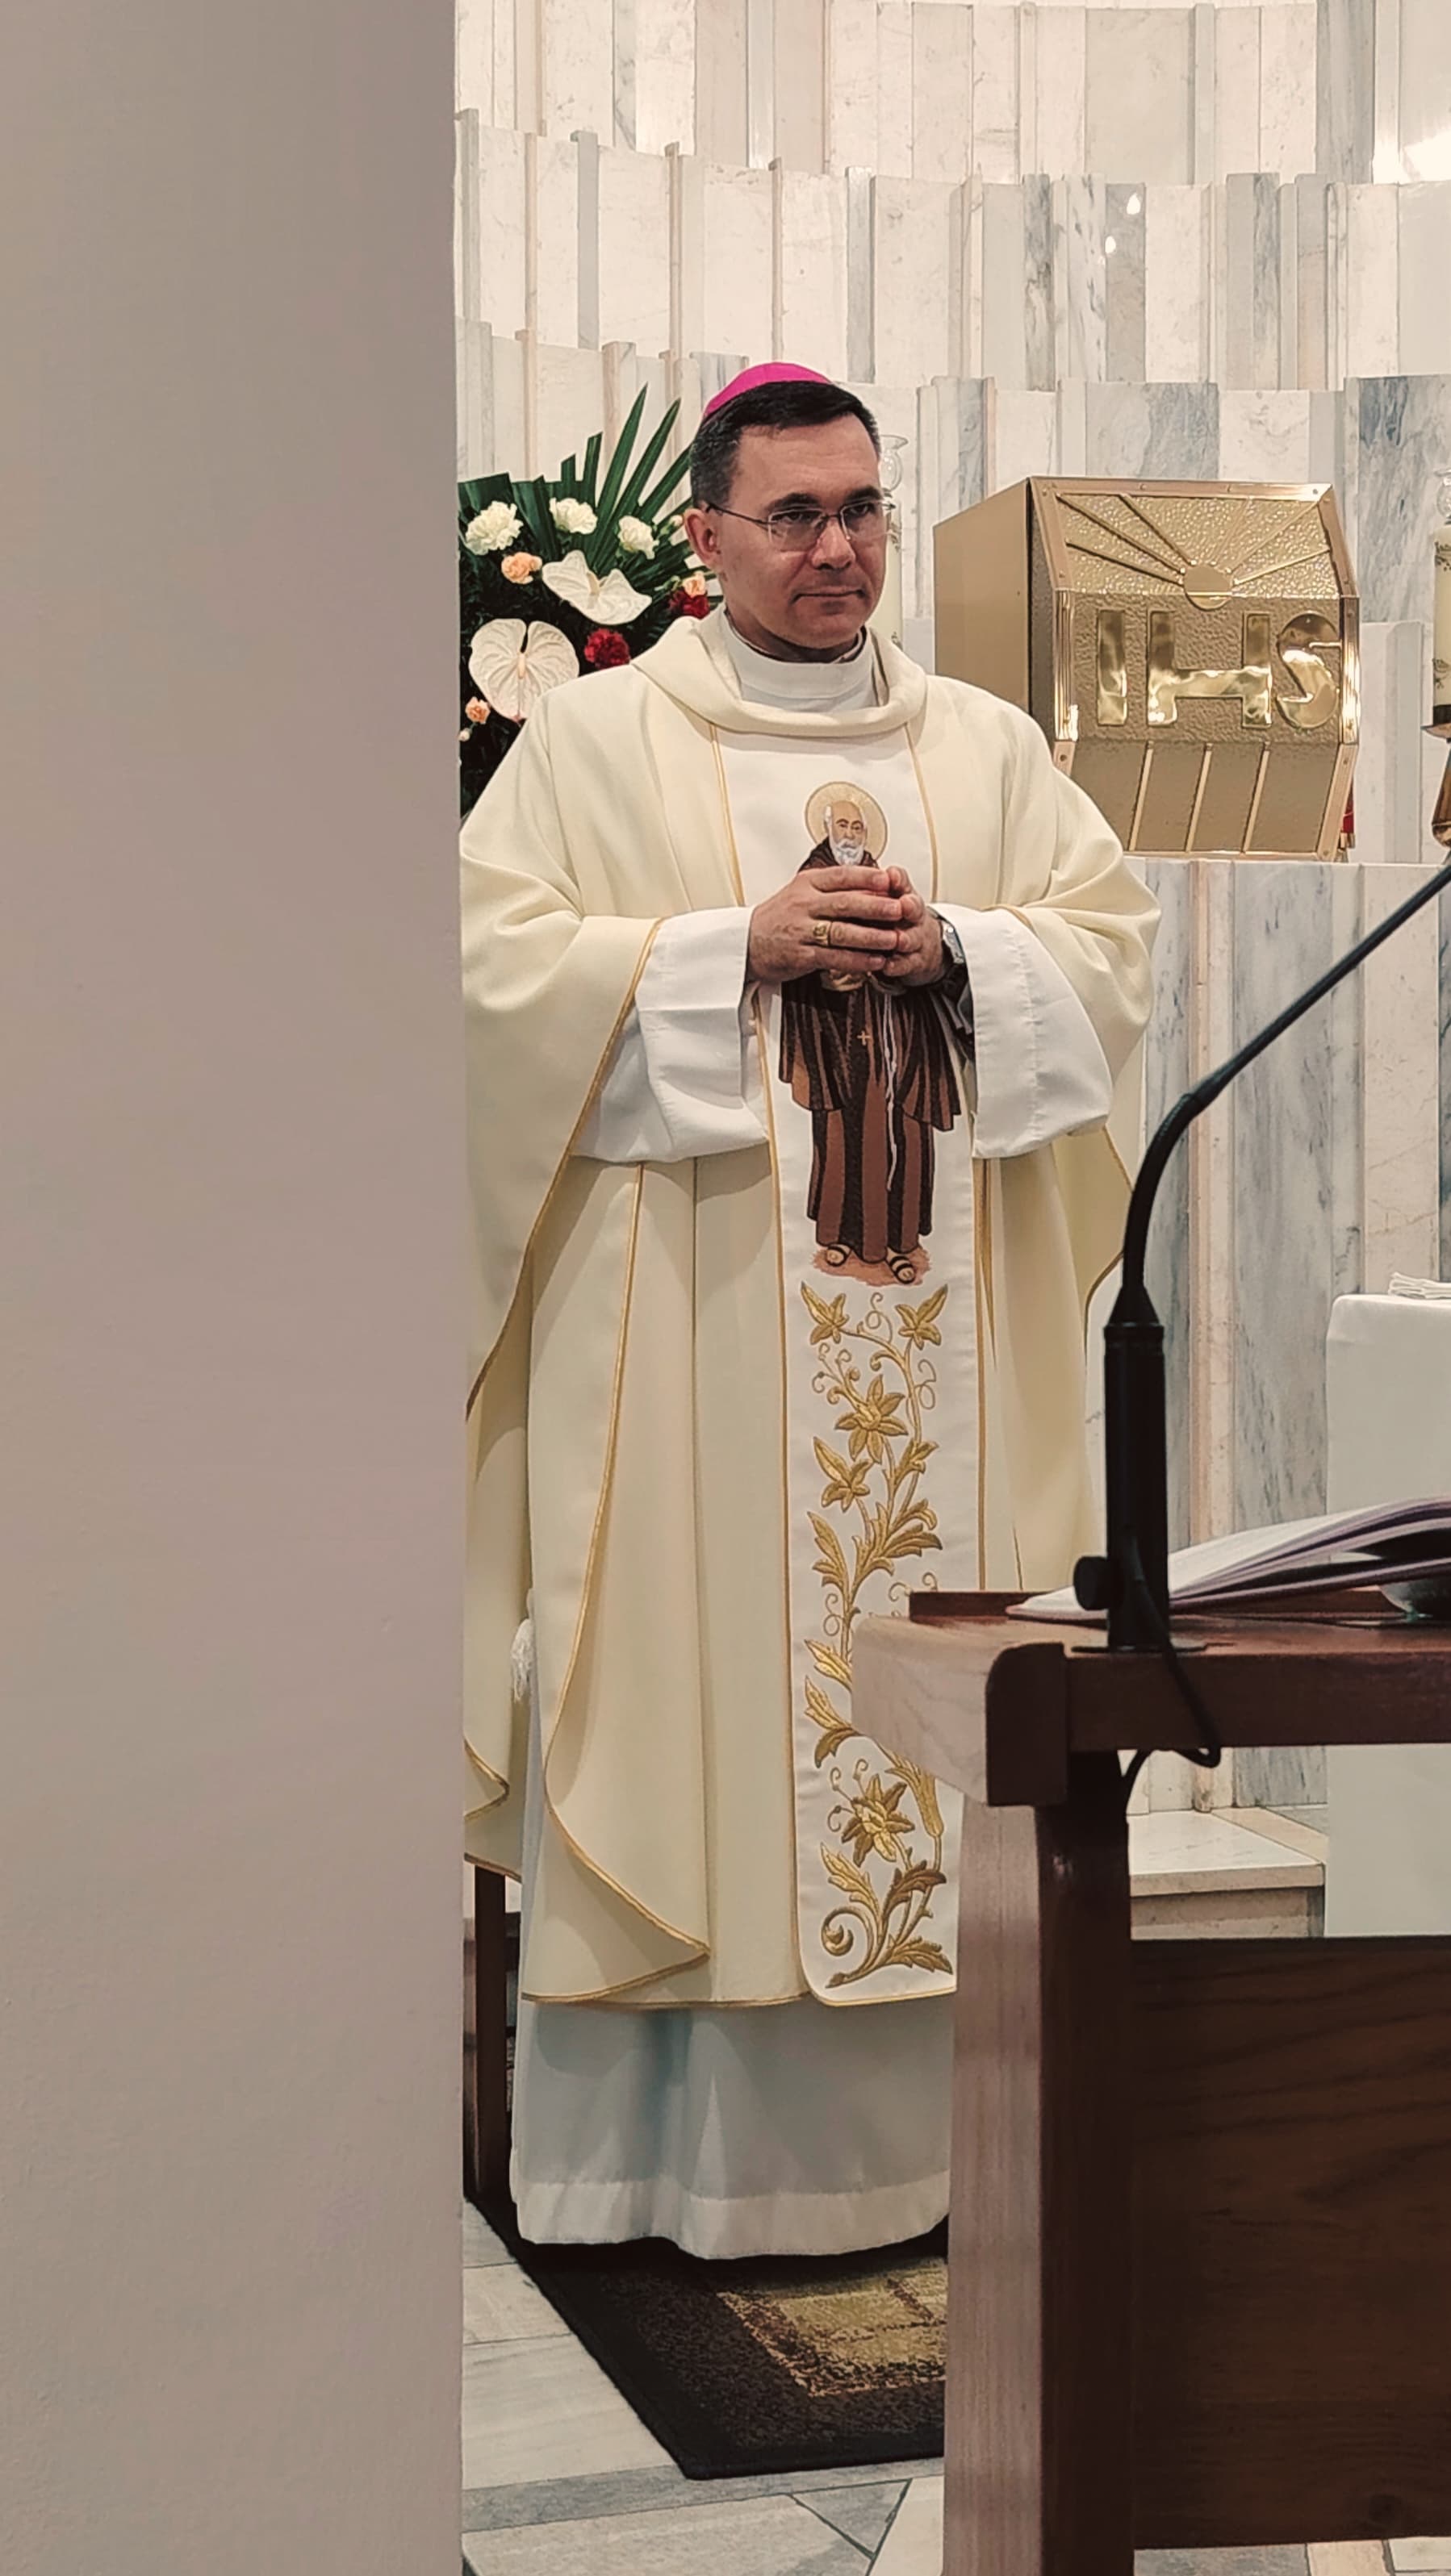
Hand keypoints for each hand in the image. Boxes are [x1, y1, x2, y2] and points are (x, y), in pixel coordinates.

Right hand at [747, 866, 904, 985]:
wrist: (747, 942)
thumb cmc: (780, 916)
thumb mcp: (802, 891)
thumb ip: (833, 886)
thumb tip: (873, 881)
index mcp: (807, 884)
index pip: (841, 876)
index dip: (868, 878)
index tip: (890, 879)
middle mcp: (804, 904)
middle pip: (846, 904)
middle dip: (876, 907)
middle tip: (900, 909)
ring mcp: (801, 930)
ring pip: (842, 933)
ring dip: (872, 937)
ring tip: (894, 939)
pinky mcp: (800, 955)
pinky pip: (834, 957)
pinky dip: (857, 960)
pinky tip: (875, 961)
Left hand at [877, 869, 944, 986]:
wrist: (922, 946)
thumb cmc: (896, 919)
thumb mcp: (886, 900)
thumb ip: (870, 889)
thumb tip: (840, 874)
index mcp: (902, 896)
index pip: (902, 883)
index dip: (898, 879)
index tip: (892, 875)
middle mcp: (912, 916)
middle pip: (914, 907)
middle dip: (908, 905)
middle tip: (903, 905)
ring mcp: (914, 939)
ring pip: (911, 937)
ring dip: (904, 937)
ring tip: (898, 939)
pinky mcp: (914, 962)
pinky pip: (907, 964)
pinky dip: (897, 965)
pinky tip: (888, 966)